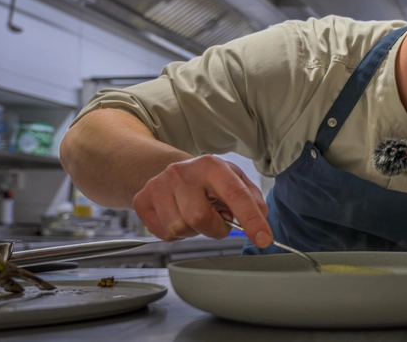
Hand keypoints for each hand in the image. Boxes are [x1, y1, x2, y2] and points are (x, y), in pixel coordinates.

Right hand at [133, 155, 271, 246]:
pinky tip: (179, 216)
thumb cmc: (206, 180)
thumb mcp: (233, 180)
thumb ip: (252, 200)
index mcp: (212, 165)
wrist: (168, 170)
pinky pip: (164, 234)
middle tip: (216, 219)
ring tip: (194, 214)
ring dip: (194, 231)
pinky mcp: (143, 200)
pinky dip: (176, 234)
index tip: (263, 239)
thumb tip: (260, 222)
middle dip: (214, 228)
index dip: (251, 219)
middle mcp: (183, 172)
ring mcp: (159, 185)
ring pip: (180, 228)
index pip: (235, 194)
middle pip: (201, 217)